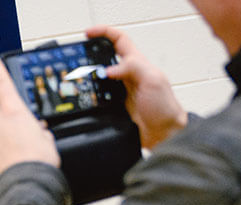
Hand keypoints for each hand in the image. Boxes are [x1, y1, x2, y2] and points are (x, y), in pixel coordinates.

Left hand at [0, 47, 59, 186]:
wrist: (27, 187)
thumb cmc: (39, 163)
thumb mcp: (47, 139)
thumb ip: (38, 130)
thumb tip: (35, 132)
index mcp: (14, 113)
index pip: (1, 83)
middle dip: (7, 120)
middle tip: (23, 134)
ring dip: (4, 139)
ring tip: (20, 153)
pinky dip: (0, 155)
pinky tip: (12, 163)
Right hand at [85, 25, 187, 148]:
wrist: (163, 135)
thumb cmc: (164, 108)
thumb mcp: (152, 80)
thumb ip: (133, 68)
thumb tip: (108, 69)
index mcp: (137, 64)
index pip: (119, 40)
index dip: (104, 33)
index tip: (87, 34)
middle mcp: (127, 75)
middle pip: (105, 57)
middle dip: (90, 53)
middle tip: (76, 56)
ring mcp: (119, 91)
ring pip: (98, 76)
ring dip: (87, 75)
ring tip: (75, 75)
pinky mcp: (114, 105)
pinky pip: (97, 95)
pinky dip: (88, 94)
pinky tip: (82, 96)